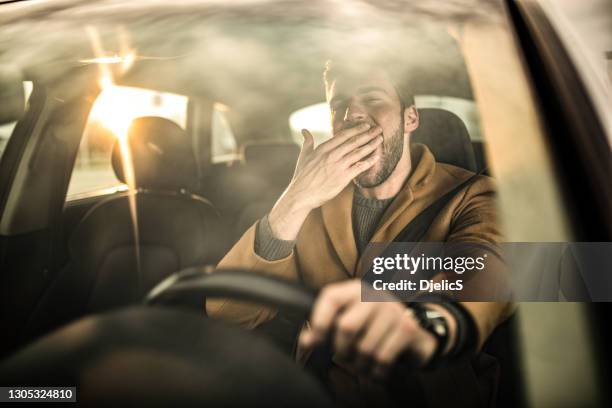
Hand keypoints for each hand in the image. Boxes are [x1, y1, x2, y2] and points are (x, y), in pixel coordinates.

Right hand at [268, 123, 382, 239]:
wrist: (302, 194)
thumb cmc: (302, 176)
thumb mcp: (303, 155)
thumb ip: (307, 141)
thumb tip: (304, 130)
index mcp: (323, 148)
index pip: (343, 135)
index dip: (356, 129)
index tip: (366, 126)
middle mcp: (332, 155)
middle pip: (354, 142)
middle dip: (368, 134)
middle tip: (379, 129)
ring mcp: (339, 166)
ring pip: (359, 153)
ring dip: (371, 145)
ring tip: (380, 139)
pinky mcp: (343, 178)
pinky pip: (360, 167)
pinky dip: (369, 161)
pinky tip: (377, 156)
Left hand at [299, 280, 451, 379]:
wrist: (414, 332)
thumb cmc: (373, 327)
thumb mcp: (351, 318)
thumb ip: (327, 325)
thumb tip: (306, 340)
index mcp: (355, 290)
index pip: (331, 297)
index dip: (318, 320)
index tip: (313, 341)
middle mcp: (373, 295)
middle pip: (346, 327)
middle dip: (342, 350)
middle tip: (344, 356)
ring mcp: (392, 310)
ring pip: (365, 348)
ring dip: (360, 365)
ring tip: (362, 364)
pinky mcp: (407, 328)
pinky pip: (382, 358)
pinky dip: (376, 371)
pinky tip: (376, 370)